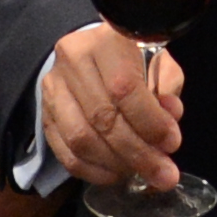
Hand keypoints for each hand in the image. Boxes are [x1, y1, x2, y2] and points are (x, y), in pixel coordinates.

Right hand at [39, 22, 182, 192]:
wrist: (90, 52)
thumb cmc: (132, 58)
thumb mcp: (158, 62)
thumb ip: (167, 87)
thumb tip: (170, 118)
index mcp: (105, 41)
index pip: (124, 88)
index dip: (150, 122)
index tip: (172, 143)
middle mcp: (72, 61)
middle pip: (102, 118)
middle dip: (138, 153)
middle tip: (164, 174)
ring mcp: (53, 89)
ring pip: (81, 139)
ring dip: (116, 164)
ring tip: (142, 173)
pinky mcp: (44, 114)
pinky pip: (65, 153)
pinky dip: (94, 171)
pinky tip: (117, 174)